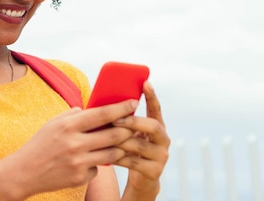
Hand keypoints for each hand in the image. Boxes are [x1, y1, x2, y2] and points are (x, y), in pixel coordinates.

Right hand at [3, 99, 139, 198]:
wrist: (24, 172)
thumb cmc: (39, 144)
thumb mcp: (53, 123)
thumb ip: (73, 115)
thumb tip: (94, 109)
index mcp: (68, 125)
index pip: (102, 114)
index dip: (121, 108)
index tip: (133, 103)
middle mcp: (75, 143)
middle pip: (114, 134)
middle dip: (128, 129)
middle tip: (134, 125)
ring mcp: (78, 162)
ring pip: (113, 154)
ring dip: (120, 147)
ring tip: (120, 143)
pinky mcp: (79, 178)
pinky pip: (98, 169)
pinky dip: (97, 164)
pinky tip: (89, 161)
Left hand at [112, 81, 169, 196]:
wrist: (140, 180)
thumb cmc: (128, 150)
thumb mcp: (128, 133)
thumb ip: (122, 121)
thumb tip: (100, 103)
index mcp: (157, 127)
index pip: (156, 108)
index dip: (152, 95)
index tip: (145, 82)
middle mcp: (163, 140)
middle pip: (153, 125)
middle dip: (133, 121)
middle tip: (114, 119)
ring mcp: (161, 156)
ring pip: (139, 145)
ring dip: (120, 141)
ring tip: (105, 138)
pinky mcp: (154, 172)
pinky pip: (133, 162)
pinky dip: (117, 157)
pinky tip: (106, 155)